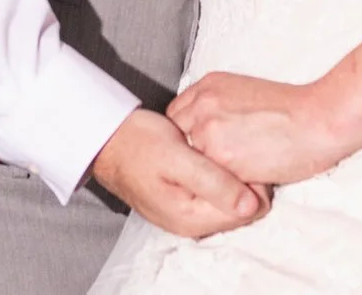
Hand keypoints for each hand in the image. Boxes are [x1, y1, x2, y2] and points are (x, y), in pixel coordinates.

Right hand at [89, 109, 266, 238]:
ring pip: (231, 197)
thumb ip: (213, 183)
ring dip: (235, 173)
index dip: (256, 180)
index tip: (249, 149)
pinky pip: (217, 190)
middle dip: (246, 178)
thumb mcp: (176, 158)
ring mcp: (188, 213)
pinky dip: (222, 171)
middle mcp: (192, 223)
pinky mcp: (185, 198)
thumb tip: (252, 205)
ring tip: (229, 142)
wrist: (105, 139)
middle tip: (240, 142)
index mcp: (191, 218)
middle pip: (241, 207)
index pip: (248, 211)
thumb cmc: (137, 143)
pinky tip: (214, 150)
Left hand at [167, 72, 353, 185]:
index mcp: (210, 85)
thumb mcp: (248, 92)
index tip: (201, 146)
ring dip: (203, 170)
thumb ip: (220, 106)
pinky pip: (207, 178)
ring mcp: (208, 132)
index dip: (188, 133)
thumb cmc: (293, 109)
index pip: (179, 114)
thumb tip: (210, 129)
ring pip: (190, 160)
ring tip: (225, 177)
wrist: (318, 119)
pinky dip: (217, 184)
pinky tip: (236, 182)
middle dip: (191, 152)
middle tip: (209, 165)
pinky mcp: (221, 159)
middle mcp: (203, 106)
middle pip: (178, 137)